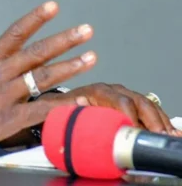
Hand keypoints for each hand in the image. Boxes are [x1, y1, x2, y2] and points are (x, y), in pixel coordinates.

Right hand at [0, 1, 96, 153]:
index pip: (15, 32)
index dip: (35, 18)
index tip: (53, 6)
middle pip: (36, 53)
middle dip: (64, 40)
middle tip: (86, 30)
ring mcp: (3, 97)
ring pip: (42, 78)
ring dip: (69, 68)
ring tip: (91, 58)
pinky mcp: (6, 121)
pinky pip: (39, 112)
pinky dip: (60, 107)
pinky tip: (78, 102)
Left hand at [40, 84, 179, 135]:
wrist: (57, 105)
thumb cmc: (57, 107)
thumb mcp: (57, 107)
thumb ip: (64, 105)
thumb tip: (77, 103)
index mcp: (96, 90)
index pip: (120, 100)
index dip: (131, 116)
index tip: (138, 130)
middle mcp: (111, 90)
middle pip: (138, 101)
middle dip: (152, 119)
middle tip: (159, 135)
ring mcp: (121, 97)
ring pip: (147, 105)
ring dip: (160, 120)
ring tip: (168, 135)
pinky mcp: (128, 105)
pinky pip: (148, 111)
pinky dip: (160, 121)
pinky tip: (169, 131)